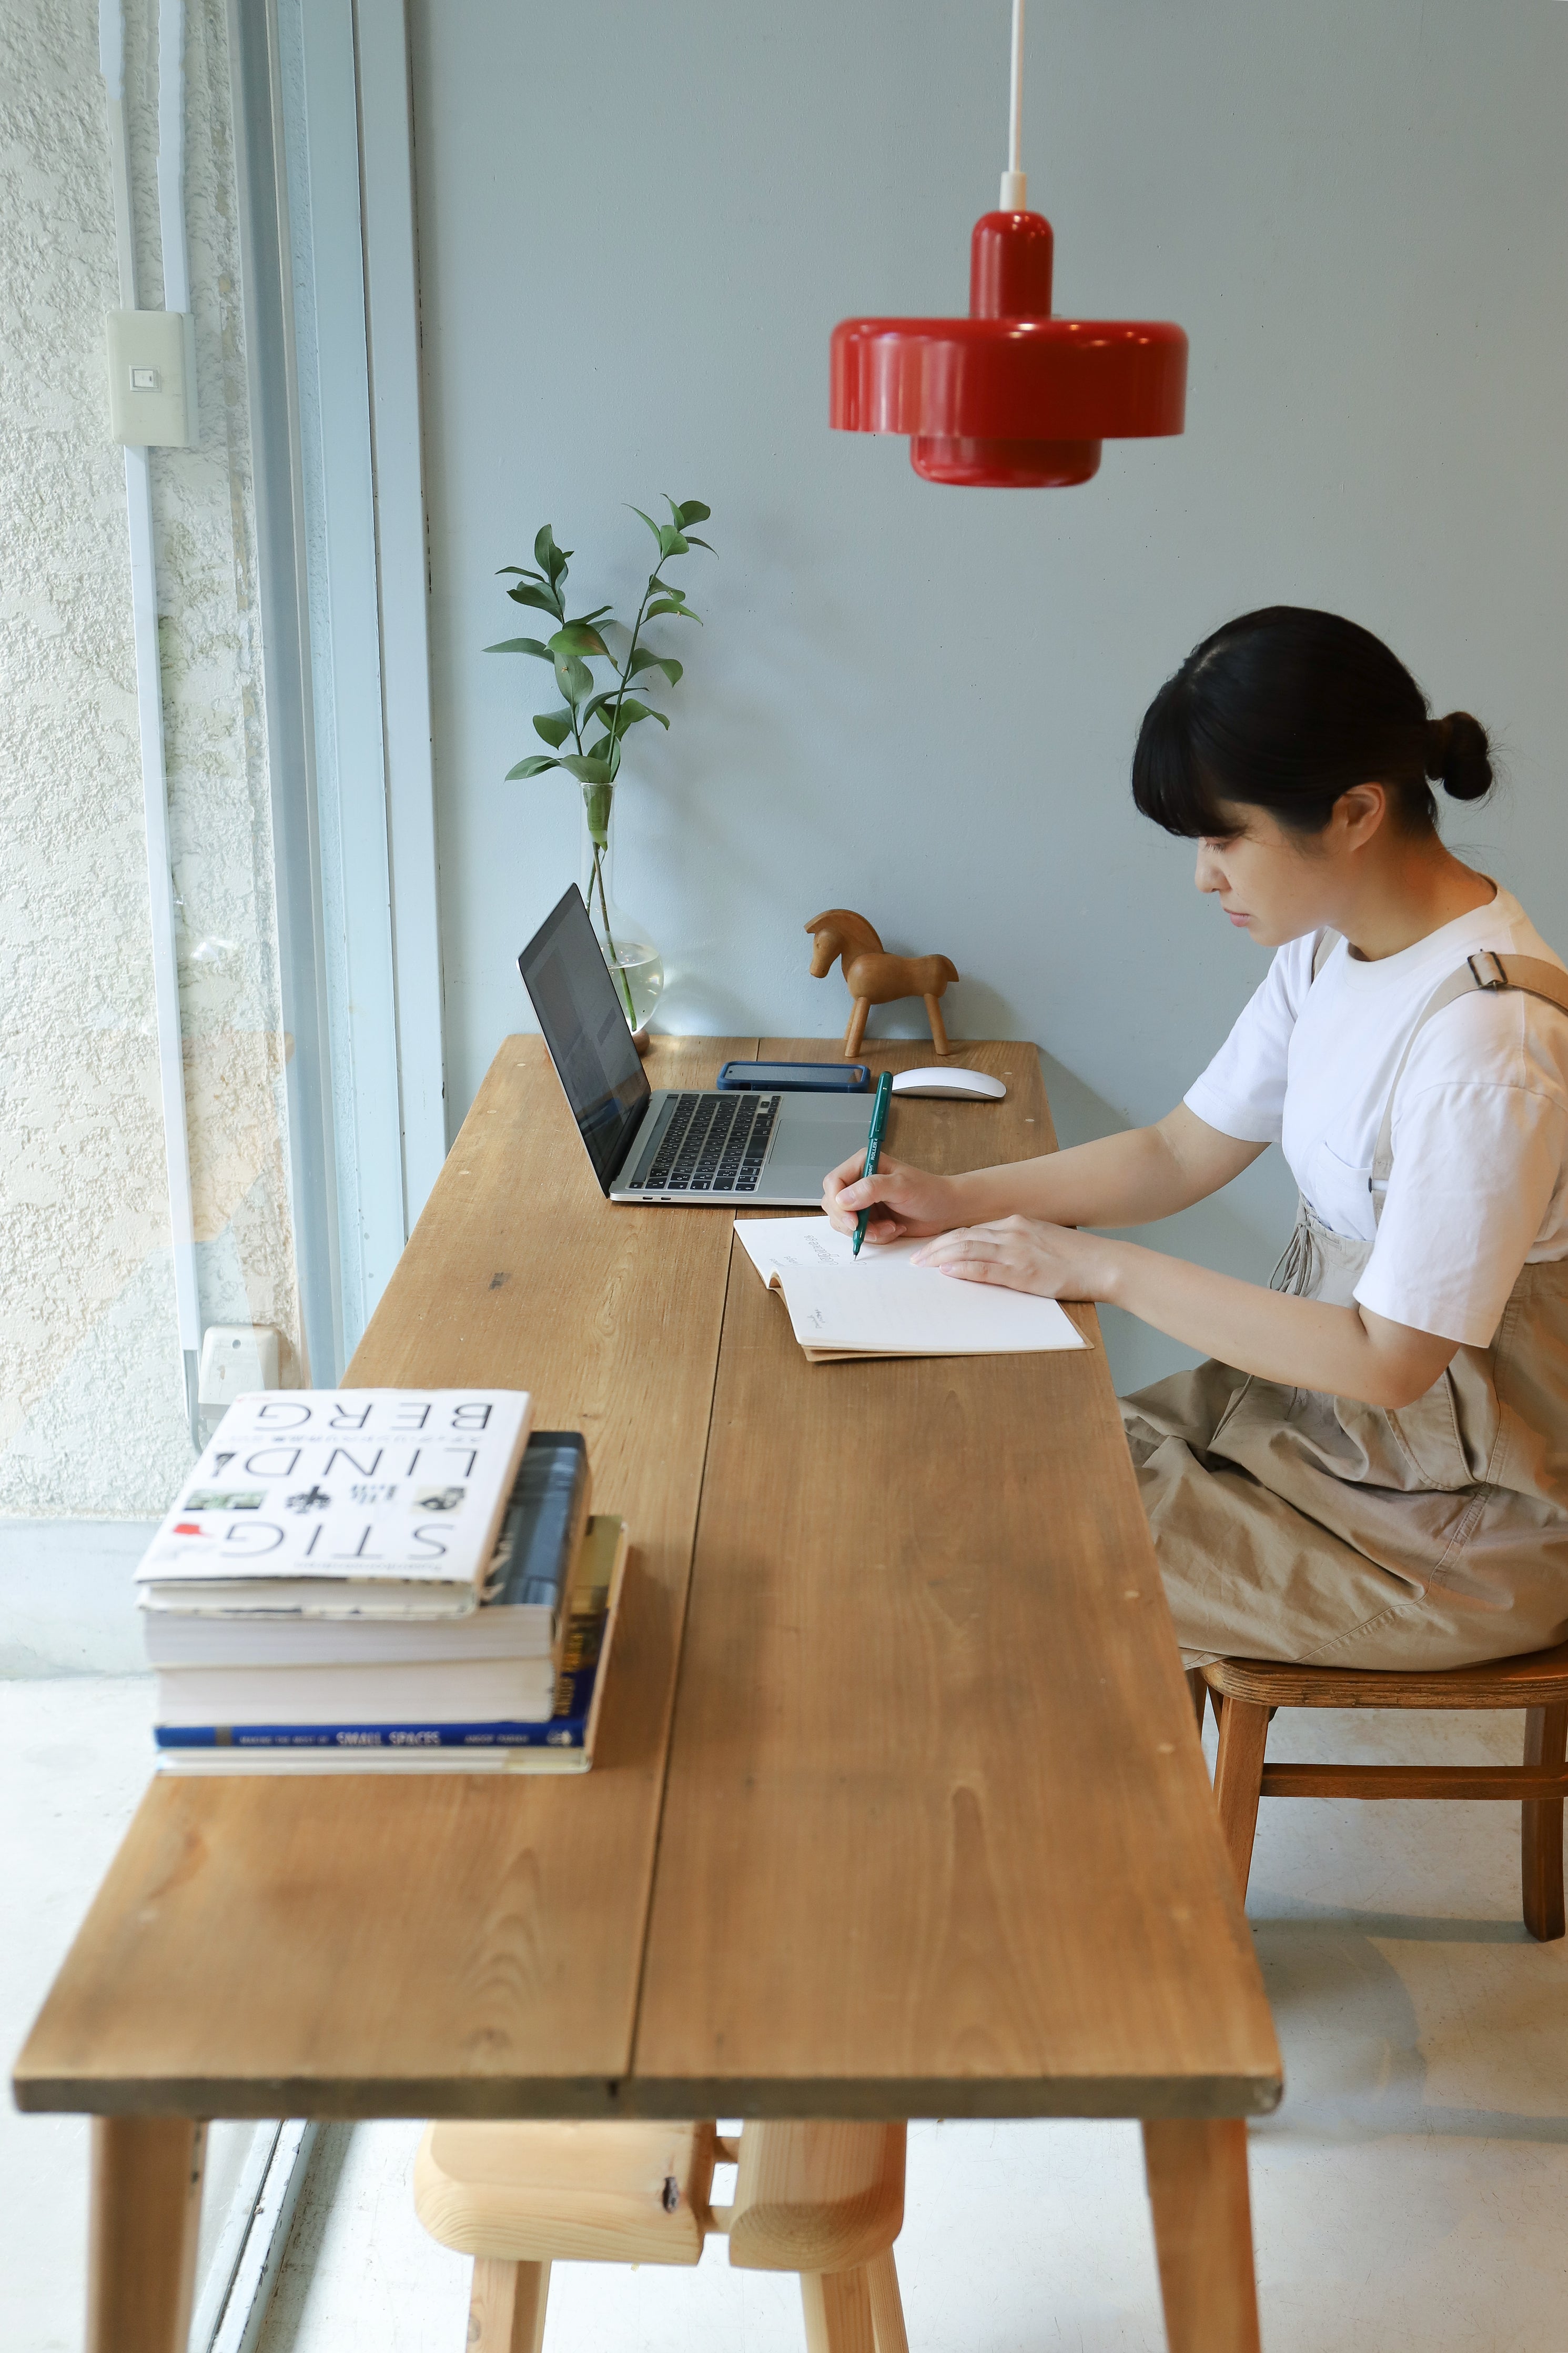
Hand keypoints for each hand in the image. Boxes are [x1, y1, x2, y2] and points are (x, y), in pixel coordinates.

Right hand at [821, 1151, 959, 1243]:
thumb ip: (872, 1189)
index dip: (838, 1203)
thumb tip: (843, 1199)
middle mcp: (859, 1181)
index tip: (853, 1220)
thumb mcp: (902, 1186)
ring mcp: (862, 1201)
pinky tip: (893, 1229)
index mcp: (863, 1164)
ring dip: (867, 1231)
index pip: (834, 1182)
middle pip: (833, 1204)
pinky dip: (875, 1236)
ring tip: (890, 1227)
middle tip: (873, 1229)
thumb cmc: (929, 1192)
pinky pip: (858, 1233)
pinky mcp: (868, 1218)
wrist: (945, 1210)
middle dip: (853, 1222)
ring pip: (844, 1222)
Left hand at [911, 1215, 1115, 1299]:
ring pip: (966, 1249)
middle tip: (915, 1257)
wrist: (1104, 1264)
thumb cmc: (1077, 1257)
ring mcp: (1016, 1252)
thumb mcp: (1043, 1240)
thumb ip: (1018, 1242)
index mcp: (1017, 1222)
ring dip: (939, 1258)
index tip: (930, 1247)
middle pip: (962, 1236)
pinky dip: (961, 1269)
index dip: (947, 1238)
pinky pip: (984, 1269)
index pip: (972, 1229)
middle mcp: (1012, 1232)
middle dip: (934, 1247)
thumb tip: (994, 1252)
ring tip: (921, 1265)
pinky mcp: (1022, 1273)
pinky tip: (946, 1272)